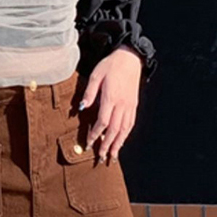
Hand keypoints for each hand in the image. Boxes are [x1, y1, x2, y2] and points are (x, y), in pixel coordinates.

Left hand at [77, 44, 143, 162]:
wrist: (130, 58)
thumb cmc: (111, 65)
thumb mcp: (95, 75)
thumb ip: (89, 92)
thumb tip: (82, 107)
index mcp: (111, 97)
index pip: (103, 122)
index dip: (96, 135)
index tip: (89, 144)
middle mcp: (122, 104)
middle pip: (114, 130)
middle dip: (107, 145)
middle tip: (101, 158)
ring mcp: (130, 106)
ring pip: (124, 130)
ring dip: (118, 144)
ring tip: (113, 156)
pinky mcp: (134, 105)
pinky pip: (130, 124)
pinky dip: (126, 135)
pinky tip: (121, 142)